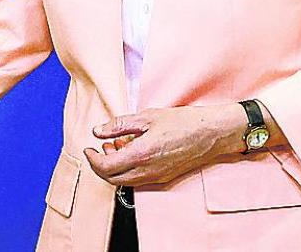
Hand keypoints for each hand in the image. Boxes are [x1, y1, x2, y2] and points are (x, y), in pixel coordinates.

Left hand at [83, 104, 246, 186]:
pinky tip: (131, 152)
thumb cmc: (182, 122)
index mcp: (141, 155)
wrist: (211, 134)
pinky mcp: (164, 178)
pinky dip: (127, 170)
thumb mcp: (146, 117)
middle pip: (112, 179)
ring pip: (125, 182)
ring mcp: (157, 177)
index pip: (106, 168)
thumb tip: (98, 131)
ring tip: (115, 147)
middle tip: (98, 149)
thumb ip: (119, 125)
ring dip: (114, 169)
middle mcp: (148, 171)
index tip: (88, 148)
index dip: (92, 160)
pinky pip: (138, 180)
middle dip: (100, 166)